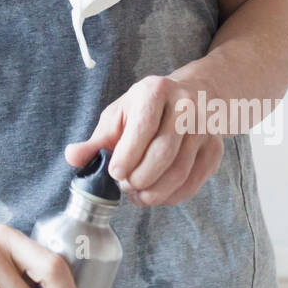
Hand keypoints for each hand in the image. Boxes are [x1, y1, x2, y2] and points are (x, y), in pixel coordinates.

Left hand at [65, 75, 223, 207]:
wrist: (193, 96)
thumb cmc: (147, 108)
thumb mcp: (119, 115)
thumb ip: (97, 140)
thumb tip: (72, 158)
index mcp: (155, 91)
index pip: (143, 128)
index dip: (127, 156)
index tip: (115, 173)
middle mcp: (185, 106)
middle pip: (163, 153)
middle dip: (140, 177)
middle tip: (126, 185)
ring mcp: (204, 128)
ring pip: (179, 171)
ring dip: (155, 191)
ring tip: (138, 194)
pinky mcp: (215, 149)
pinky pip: (193, 181)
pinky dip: (172, 196)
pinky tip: (156, 195)